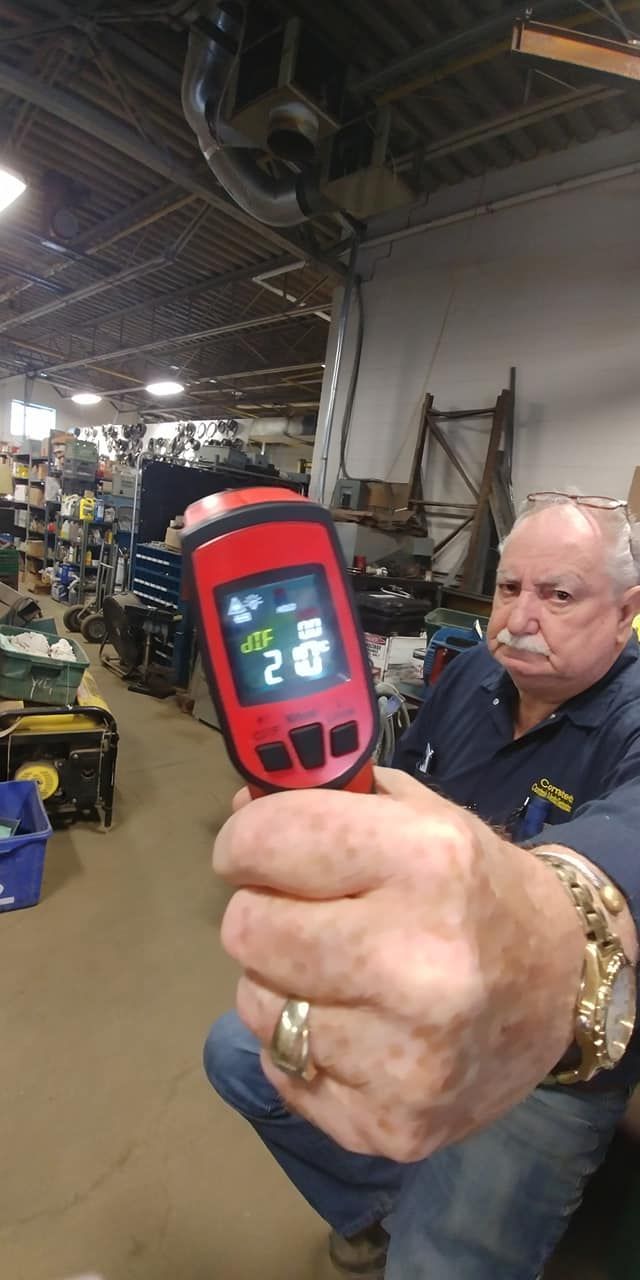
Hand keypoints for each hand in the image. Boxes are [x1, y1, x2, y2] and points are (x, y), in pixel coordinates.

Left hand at [214, 769, 582, 1161]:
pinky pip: (281, 1070)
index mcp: (428, 861)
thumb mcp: (420, 817)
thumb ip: (327, 801)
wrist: (559, 988)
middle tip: (300, 914)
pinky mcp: (393, 1125)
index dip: (246, 841)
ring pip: (255, 1004)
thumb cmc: (474, 888)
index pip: (267, 839)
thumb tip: (242, 805)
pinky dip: (300, 1047)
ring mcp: (407, 1055)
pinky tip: (354, 1028)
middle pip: (247, 929)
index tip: (255, 850)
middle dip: (262, 912)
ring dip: (278, 982)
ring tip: (335, 972)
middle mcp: (420, 961)